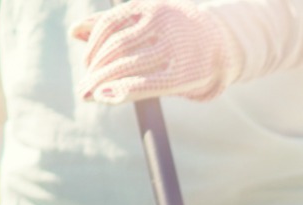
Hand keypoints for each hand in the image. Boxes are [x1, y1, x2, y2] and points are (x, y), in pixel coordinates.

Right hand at [73, 0, 243, 103]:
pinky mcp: (147, 4)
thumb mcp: (180, 89)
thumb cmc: (196, 71)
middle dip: (99, 77)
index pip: (149, 82)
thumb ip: (142, 91)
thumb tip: (99, 92)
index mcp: (190, 70)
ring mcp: (160, 19)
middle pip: (127, 61)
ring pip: (115, 39)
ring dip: (94, 58)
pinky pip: (112, 21)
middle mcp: (175, 42)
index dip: (120, 90)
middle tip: (82, 93)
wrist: (219, 36)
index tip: (98, 97)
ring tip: (88, 74)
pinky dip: (95, 36)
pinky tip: (90, 53)